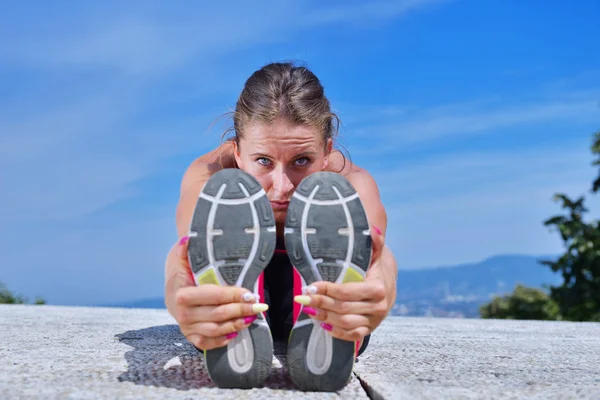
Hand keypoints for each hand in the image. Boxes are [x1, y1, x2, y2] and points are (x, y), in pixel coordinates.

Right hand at [168, 236, 268, 350]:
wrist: (171, 285)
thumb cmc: (182, 270)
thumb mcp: (182, 256)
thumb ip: (186, 249)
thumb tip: (188, 239)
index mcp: (182, 294)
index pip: (215, 296)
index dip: (235, 295)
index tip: (251, 293)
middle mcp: (183, 313)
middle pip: (218, 314)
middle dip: (242, 310)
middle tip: (260, 306)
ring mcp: (185, 326)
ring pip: (215, 330)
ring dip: (236, 325)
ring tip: (252, 317)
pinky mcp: (189, 335)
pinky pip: (205, 343)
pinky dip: (220, 341)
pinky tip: (235, 333)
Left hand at [293, 225, 392, 341]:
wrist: (389, 280)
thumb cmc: (377, 264)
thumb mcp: (376, 252)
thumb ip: (375, 242)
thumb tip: (374, 231)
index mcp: (379, 288)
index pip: (348, 292)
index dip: (327, 290)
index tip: (310, 285)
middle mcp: (379, 307)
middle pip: (343, 308)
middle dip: (320, 303)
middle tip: (303, 297)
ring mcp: (375, 320)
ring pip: (346, 323)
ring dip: (324, 317)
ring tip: (308, 309)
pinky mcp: (370, 328)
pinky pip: (352, 335)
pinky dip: (336, 332)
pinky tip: (322, 323)